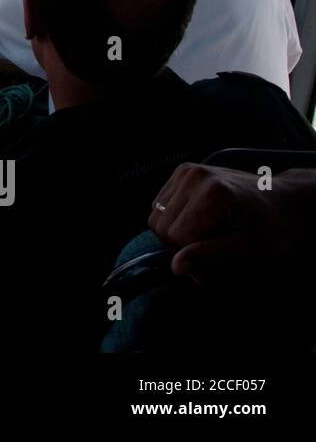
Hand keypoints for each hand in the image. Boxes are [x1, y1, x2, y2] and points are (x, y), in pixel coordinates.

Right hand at [148, 163, 314, 279]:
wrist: (286, 200)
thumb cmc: (275, 228)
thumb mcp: (249, 248)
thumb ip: (210, 255)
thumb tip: (175, 267)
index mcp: (213, 193)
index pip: (175, 236)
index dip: (191, 259)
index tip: (210, 270)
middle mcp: (195, 176)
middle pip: (161, 226)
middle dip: (180, 246)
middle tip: (209, 253)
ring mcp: (187, 171)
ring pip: (155, 216)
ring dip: (175, 233)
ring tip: (206, 236)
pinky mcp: (183, 171)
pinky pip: (159, 205)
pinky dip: (174, 219)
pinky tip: (199, 221)